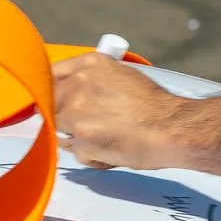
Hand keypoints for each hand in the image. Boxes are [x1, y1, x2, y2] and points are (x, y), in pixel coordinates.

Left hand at [52, 53, 185, 170]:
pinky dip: (90, 156)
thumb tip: (72, 91)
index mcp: (89, 64)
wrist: (171, 128)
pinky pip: (76, 152)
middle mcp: (78, 83)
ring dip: (77, 139)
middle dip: (64, 119)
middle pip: (50, 105)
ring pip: (60, 131)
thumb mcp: (120, 76)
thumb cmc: (153, 106)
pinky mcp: (81, 139)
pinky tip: (111, 150)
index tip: (52, 102)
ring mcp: (76, 112)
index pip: (49, 75)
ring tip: (106, 138)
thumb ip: (91, 81)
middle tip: (89, 126)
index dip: (50, 92)